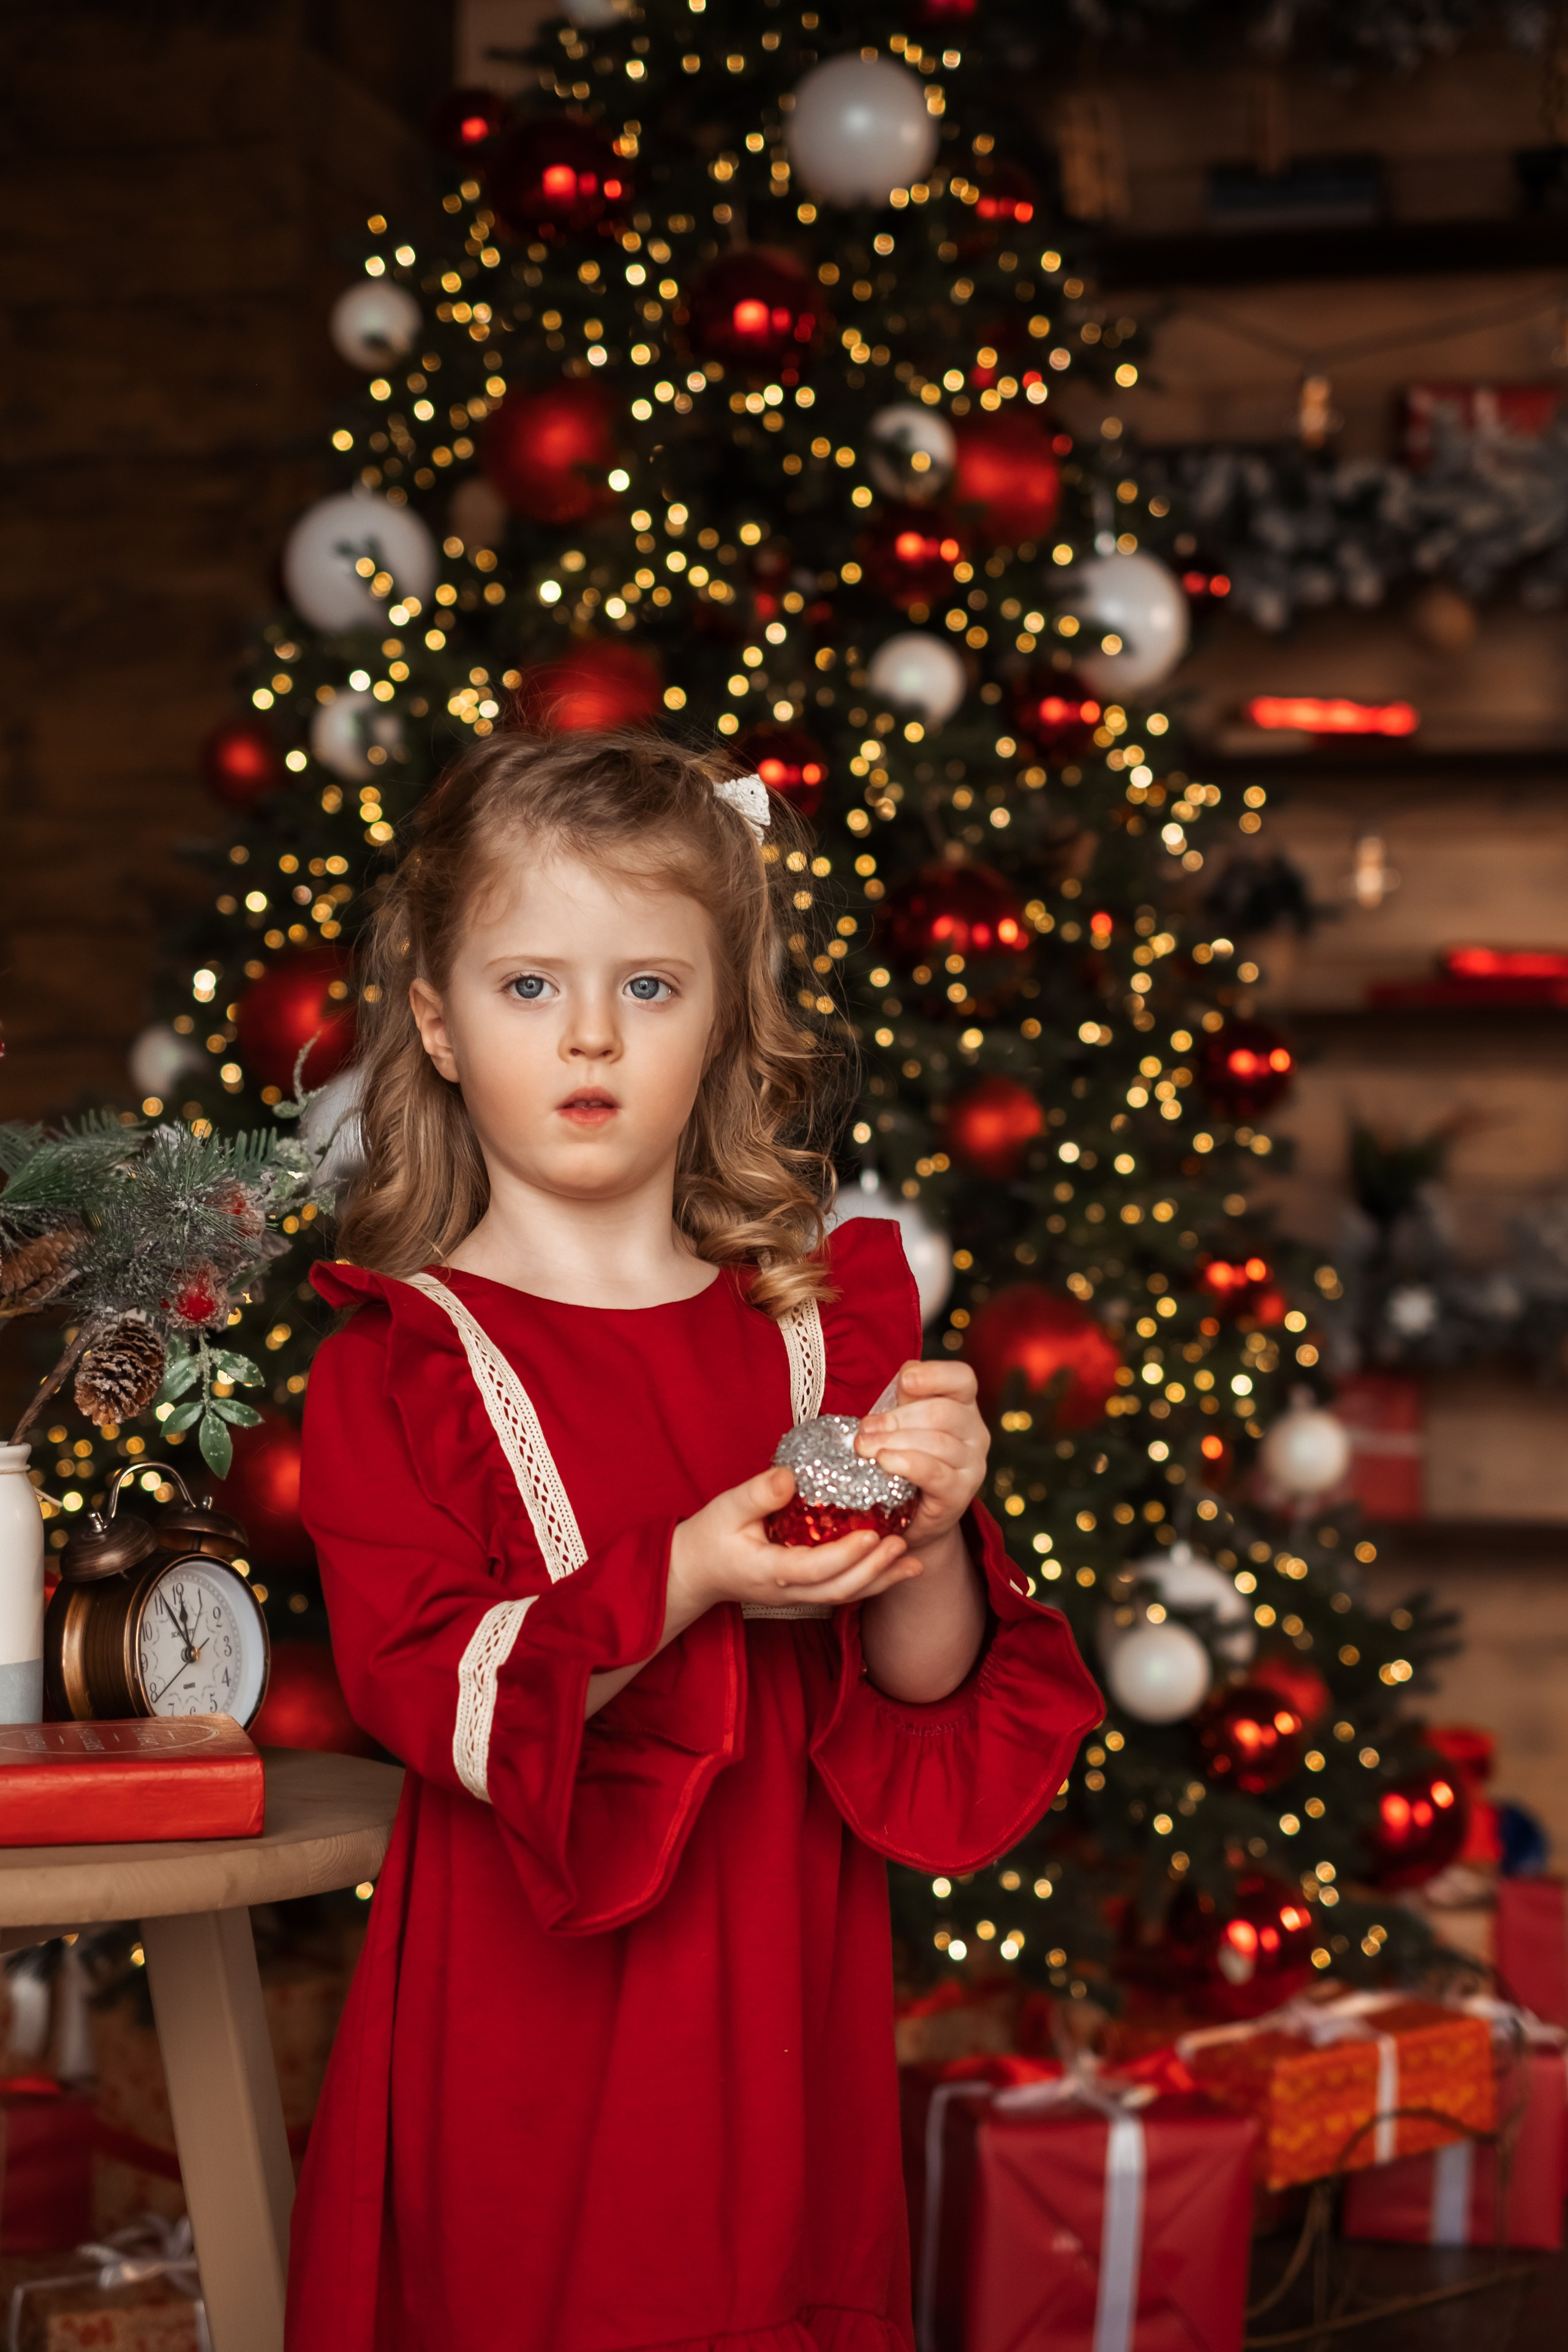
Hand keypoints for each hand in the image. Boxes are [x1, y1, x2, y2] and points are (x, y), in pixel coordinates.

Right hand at [667, 1465, 915, 1624]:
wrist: (694, 1571)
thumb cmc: (709, 1536)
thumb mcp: (726, 1508)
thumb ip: (757, 1494)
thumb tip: (790, 1477)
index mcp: (769, 1570)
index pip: (815, 1568)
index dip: (847, 1554)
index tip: (873, 1534)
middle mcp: (788, 1590)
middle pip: (839, 1590)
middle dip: (874, 1570)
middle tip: (902, 1544)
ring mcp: (797, 1595)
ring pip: (845, 1595)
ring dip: (881, 1580)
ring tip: (913, 1562)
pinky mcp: (804, 1591)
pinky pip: (841, 1591)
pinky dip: (871, 1581)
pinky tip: (895, 1568)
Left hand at [854, 1359, 989, 1560]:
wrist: (913, 1516)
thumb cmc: (906, 1459)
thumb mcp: (904, 1424)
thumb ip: (904, 1400)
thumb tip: (901, 1379)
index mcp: (963, 1405)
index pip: (962, 1378)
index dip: (934, 1375)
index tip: (905, 1381)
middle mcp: (975, 1432)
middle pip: (942, 1412)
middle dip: (897, 1418)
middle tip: (864, 1429)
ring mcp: (973, 1463)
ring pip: (937, 1442)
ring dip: (893, 1441)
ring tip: (864, 1447)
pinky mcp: (961, 1492)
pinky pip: (934, 1472)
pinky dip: (906, 1463)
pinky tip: (884, 1461)